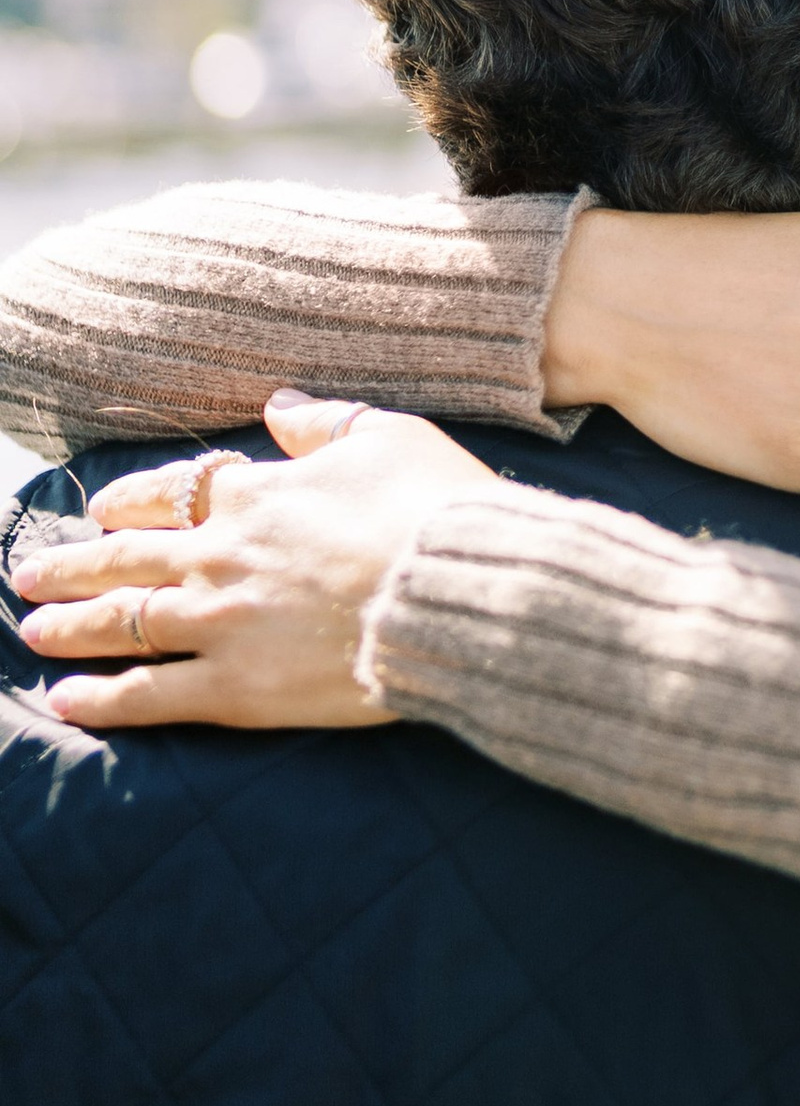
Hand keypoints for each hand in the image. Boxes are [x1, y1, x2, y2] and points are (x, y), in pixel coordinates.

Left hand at [13, 398, 499, 730]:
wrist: (450, 589)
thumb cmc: (433, 507)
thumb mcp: (388, 436)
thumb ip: (325, 421)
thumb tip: (277, 403)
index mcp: (257, 494)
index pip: (173, 493)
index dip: (130, 500)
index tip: (100, 509)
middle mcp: (220, 554)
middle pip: (125, 558)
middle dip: (71, 566)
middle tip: (28, 575)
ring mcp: (218, 623)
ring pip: (122, 623)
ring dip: (70, 627)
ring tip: (31, 631)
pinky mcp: (233, 689)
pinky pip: (148, 695)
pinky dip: (102, 699)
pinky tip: (66, 702)